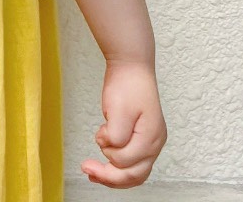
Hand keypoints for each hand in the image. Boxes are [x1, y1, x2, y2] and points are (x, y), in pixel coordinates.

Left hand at [80, 59, 166, 187]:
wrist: (131, 66)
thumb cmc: (127, 84)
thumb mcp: (118, 108)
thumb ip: (116, 135)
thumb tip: (110, 148)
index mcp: (151, 138)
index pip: (127, 163)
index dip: (108, 155)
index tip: (97, 139)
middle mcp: (154, 144)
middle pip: (133, 175)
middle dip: (109, 176)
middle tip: (87, 169)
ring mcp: (150, 142)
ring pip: (134, 172)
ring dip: (113, 175)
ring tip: (93, 171)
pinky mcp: (142, 138)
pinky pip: (132, 162)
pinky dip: (118, 166)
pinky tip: (104, 162)